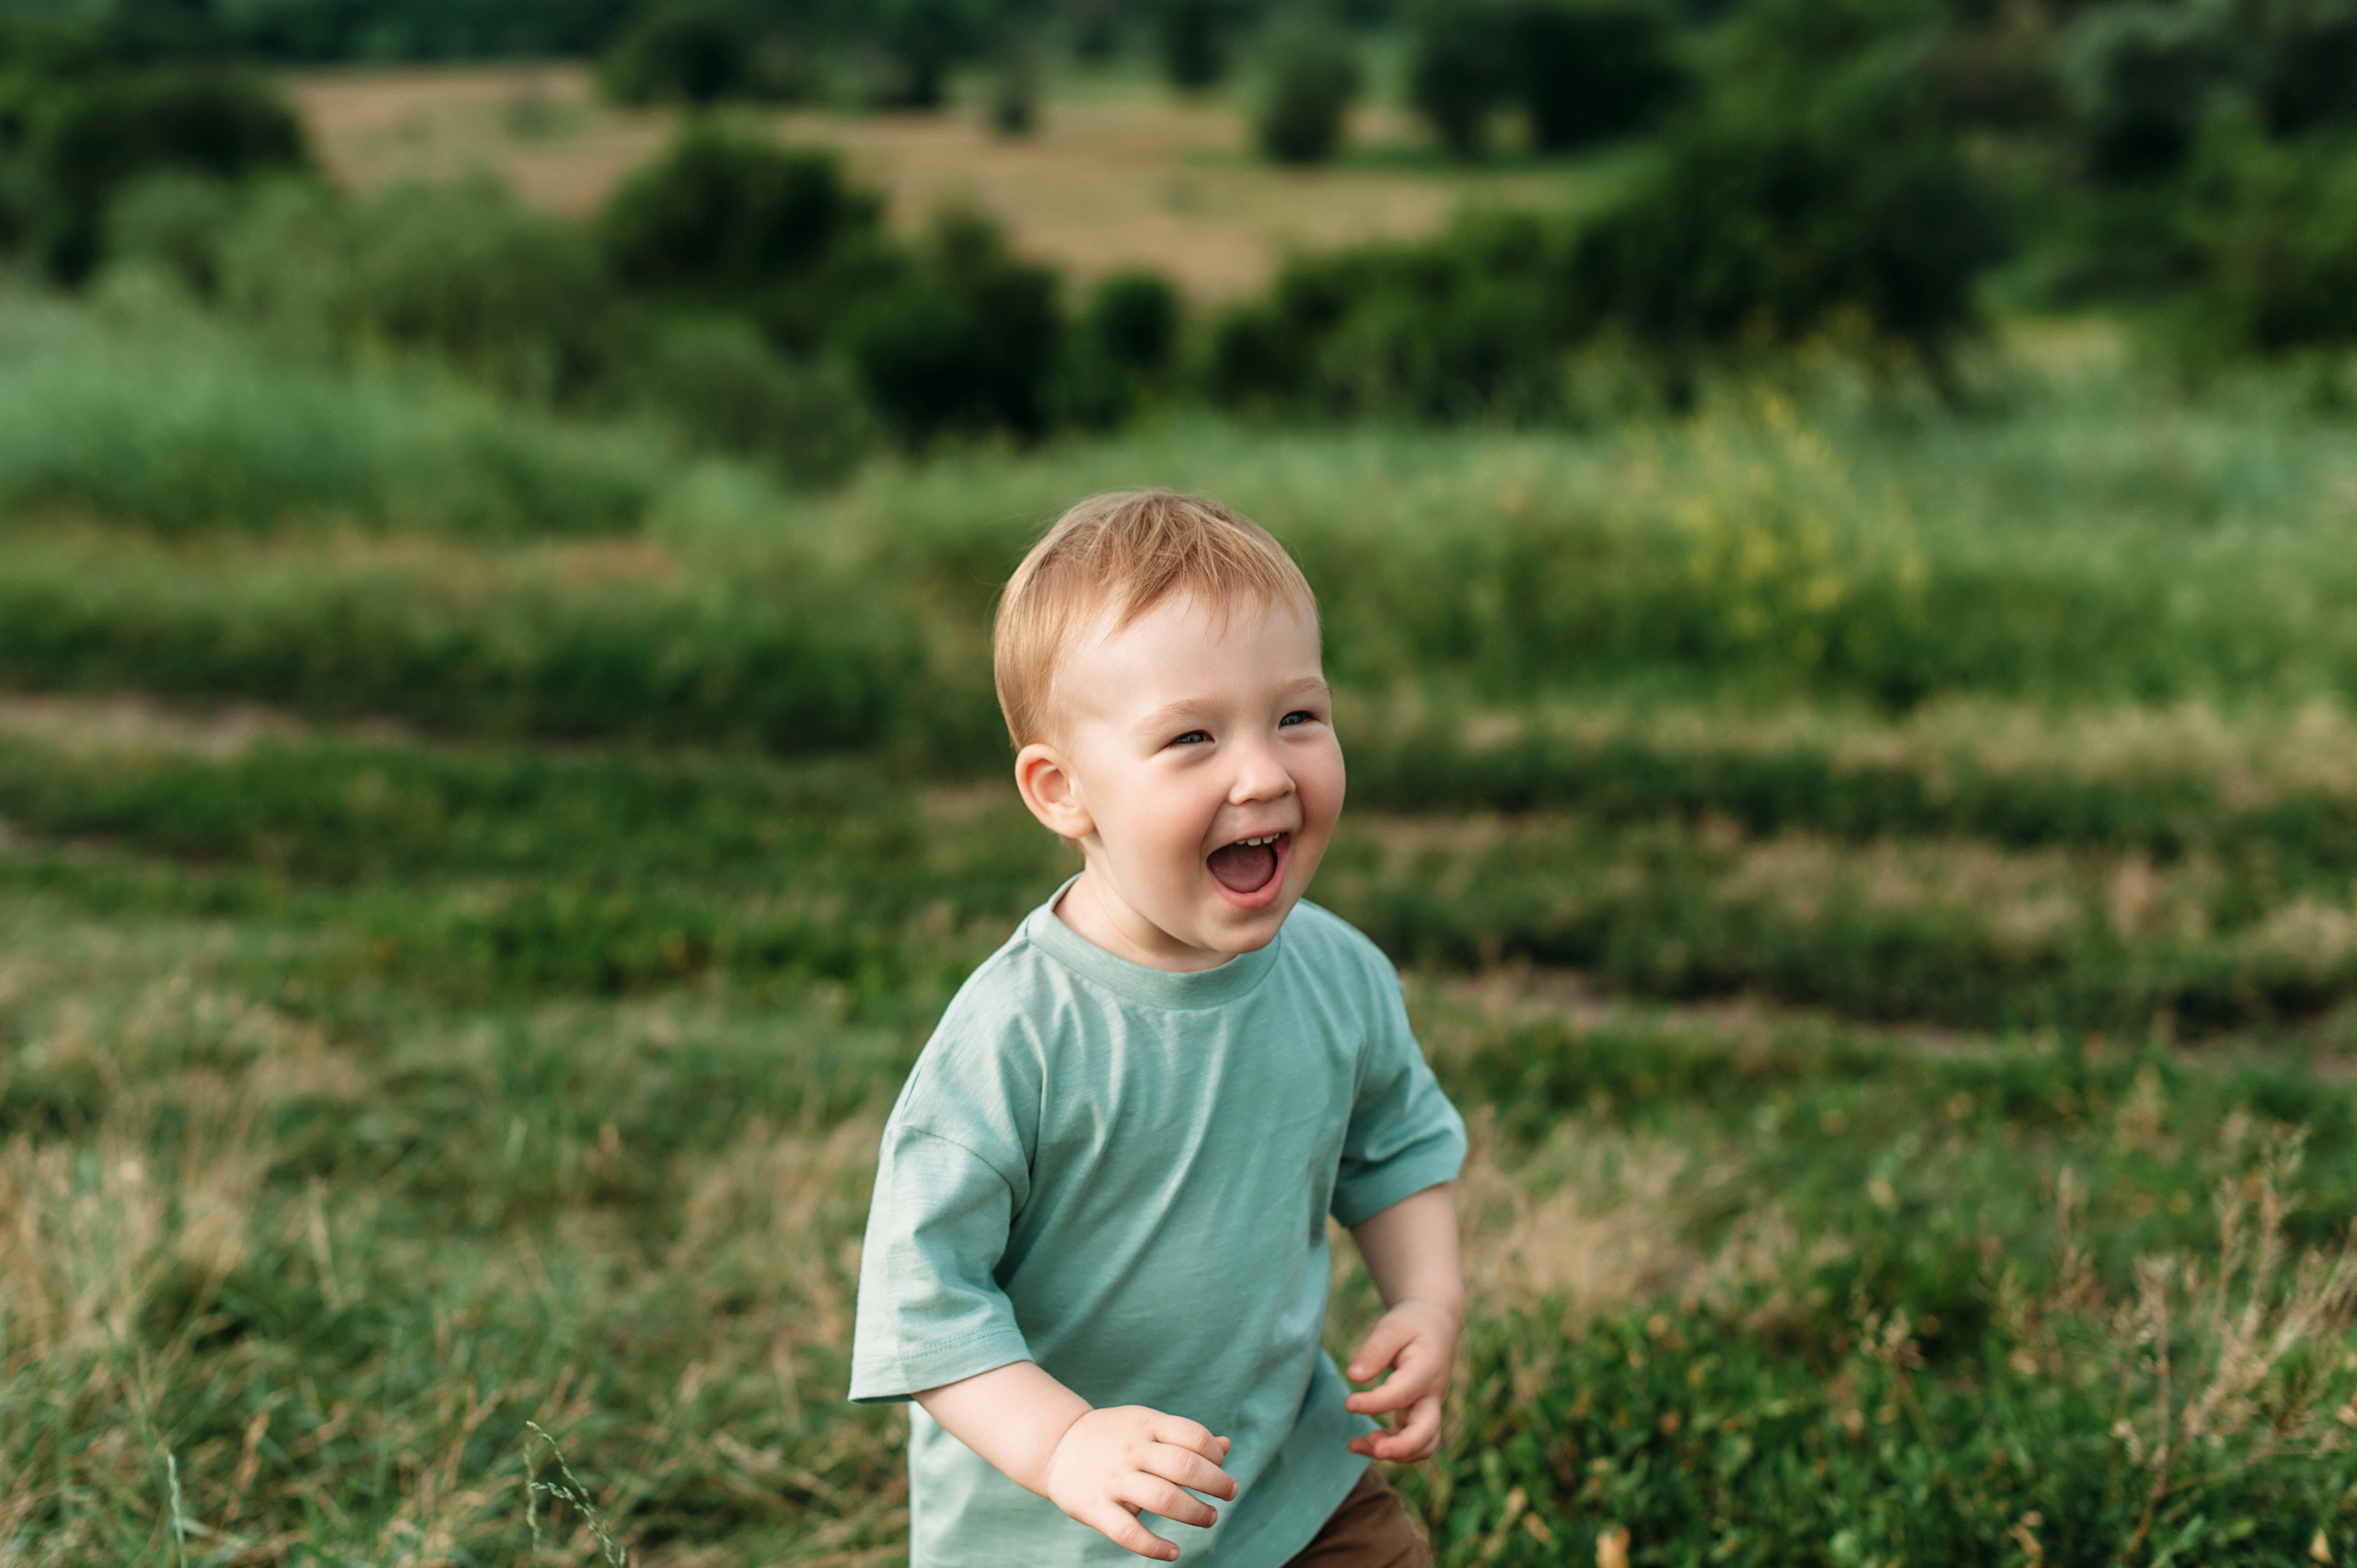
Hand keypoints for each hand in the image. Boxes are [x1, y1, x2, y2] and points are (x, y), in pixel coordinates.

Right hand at [1042, 1405, 1236, 1560]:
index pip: (1193, 1436)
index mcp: (1145, 1424)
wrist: (1057, 1446)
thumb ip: (1184, 1437)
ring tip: (1209, 1517)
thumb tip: (1226, 1446)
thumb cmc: (1114, 1437)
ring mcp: (1113, 1479)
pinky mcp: (1095, 1507)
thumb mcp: (1146, 1426)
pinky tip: (1173, 1551)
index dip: (1215, 1454)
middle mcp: (1131, 1450)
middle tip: (1229, 1493)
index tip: (1220, 1466)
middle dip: (1216, 1483)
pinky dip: (1155, 1546)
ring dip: (1195, 1512)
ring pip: (1164, 1499)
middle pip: (1184, 1467)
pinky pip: (1128, 1532)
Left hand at [1343, 1297, 1459, 1461]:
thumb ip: (1374, 1350)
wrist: (1436, 1326)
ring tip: (1356, 1445)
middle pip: (1428, 1433)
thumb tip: (1353, 1377)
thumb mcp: (1392, 1327)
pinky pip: (1412, 1442)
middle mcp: (1433, 1395)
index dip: (1375, 1403)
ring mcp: (1429, 1409)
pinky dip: (1390, 1448)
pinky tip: (1362, 1442)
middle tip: (1374, 1449)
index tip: (1348, 1404)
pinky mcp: (1420, 1416)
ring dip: (1394, 1453)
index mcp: (1427, 1369)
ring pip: (1423, 1445)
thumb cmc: (1411, 1325)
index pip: (1402, 1394)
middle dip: (1402, 1447)